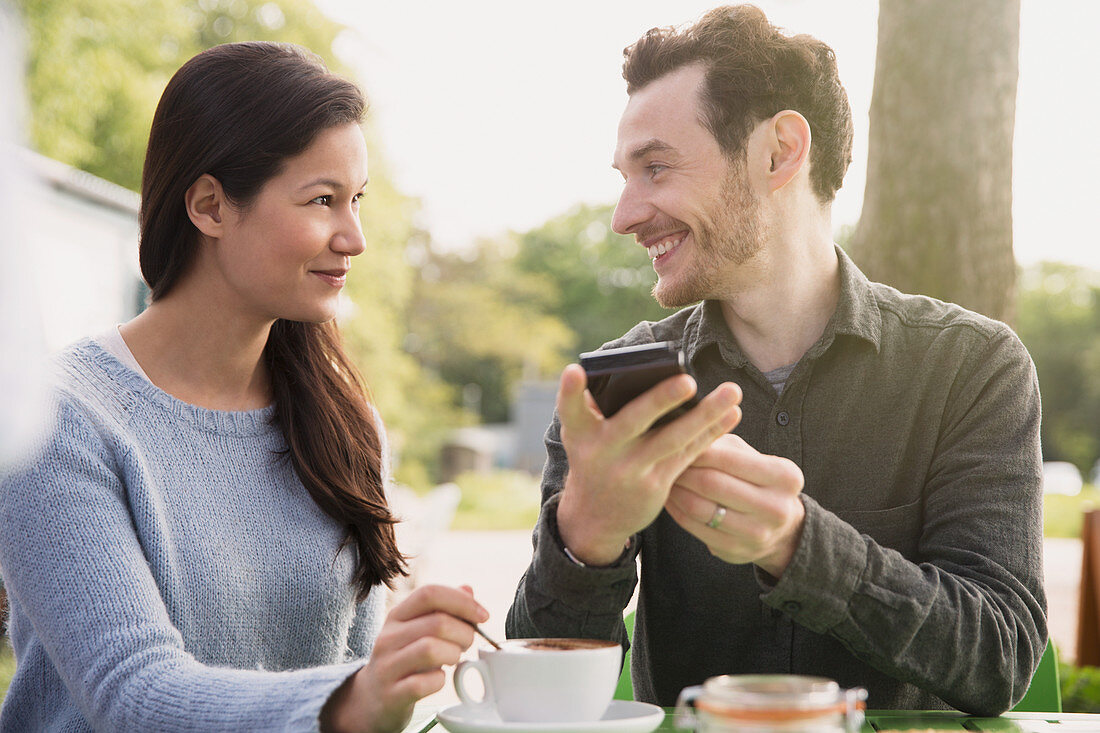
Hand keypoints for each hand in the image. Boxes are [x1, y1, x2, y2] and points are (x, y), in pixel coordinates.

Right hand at [322, 584, 487, 732]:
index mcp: (397, 616)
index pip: (430, 593)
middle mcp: (388, 637)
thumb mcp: (418, 630)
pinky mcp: (392, 694)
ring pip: (431, 649)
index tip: (483, 616)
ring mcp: (387, 666)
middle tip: (467, 644)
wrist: (371, 700)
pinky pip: (424, 683)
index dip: (462, 601)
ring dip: (454, 654)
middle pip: (438, 623)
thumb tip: (467, 590)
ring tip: (454, 659)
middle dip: (465, 633)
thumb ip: (442, 610)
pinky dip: (440, 681)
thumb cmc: (404, 660)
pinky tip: (438, 680)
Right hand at [555, 363, 742, 564]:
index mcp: (579, 433)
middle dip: (660, 400)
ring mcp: (630, 471)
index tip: (574, 371)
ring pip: (672, 438)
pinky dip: (710, 433)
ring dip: (705, 414)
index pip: (570, 409)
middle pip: (633, 421)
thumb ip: (600, 408)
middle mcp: (601, 452)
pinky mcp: (655, 485)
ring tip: (731, 392)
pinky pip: (687, 455)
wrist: (594, 516)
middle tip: (688, 381)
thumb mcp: (584, 435)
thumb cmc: (595, 457)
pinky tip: (731, 415)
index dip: (570, 391)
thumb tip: (642, 372)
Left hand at [664, 433, 805, 575]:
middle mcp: (776, 507)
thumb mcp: (751, 456)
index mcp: (784, 475)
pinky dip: (676, 511)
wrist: (781, 529)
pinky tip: (669, 498)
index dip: (696, 448)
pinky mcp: (736, 551)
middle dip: (682, 469)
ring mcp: (757, 533)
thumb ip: (723, 442)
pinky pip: (695, 528)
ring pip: (700, 508)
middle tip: (662, 459)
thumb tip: (687, 430)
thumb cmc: (757, 481)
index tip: (676, 440)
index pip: (727, 458)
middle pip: (711, 483)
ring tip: (664, 477)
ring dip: (675, 491)